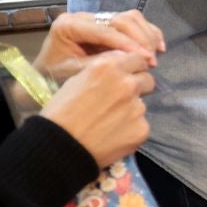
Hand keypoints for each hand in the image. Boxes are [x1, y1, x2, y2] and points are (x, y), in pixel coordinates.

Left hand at [36, 10, 164, 82]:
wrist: (43, 79)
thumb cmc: (54, 78)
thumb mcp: (74, 73)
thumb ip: (100, 64)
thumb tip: (129, 59)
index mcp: (69, 25)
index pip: (104, 30)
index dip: (127, 43)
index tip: (145, 58)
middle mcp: (83, 17)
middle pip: (120, 19)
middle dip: (139, 38)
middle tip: (151, 60)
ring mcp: (96, 19)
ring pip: (129, 17)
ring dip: (146, 34)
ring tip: (154, 54)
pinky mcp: (106, 24)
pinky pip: (132, 22)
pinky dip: (147, 32)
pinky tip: (157, 46)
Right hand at [41, 50, 154, 168]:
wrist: (59, 147)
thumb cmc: (60, 113)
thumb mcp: (76, 81)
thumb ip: (102, 71)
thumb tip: (118, 68)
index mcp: (109, 67)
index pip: (137, 59)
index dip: (133, 68)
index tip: (128, 76)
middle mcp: (127, 84)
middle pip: (147, 80)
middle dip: (138, 87)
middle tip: (120, 100)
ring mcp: (137, 107)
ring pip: (142, 105)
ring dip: (131, 110)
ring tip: (110, 122)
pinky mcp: (141, 129)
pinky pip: (141, 126)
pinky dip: (130, 130)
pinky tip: (112, 136)